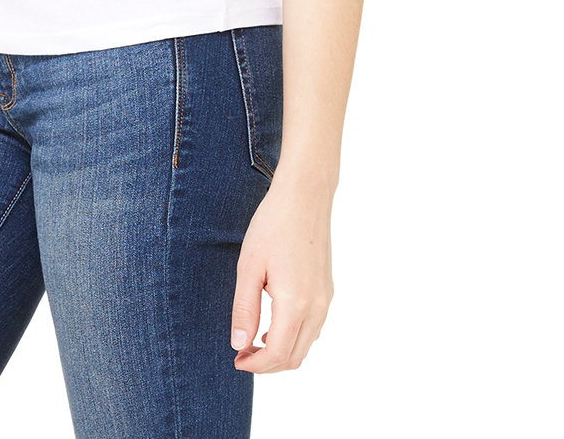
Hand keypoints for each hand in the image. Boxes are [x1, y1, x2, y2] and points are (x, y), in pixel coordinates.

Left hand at [229, 168, 334, 373]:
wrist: (304, 197)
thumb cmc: (273, 226)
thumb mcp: (249, 267)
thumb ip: (244, 308)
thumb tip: (239, 344)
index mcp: (295, 303)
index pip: (277, 354)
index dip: (255, 364)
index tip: (236, 359)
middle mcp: (316, 307)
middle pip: (295, 357)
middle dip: (267, 364)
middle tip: (242, 353)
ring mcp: (325, 299)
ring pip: (307, 345)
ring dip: (282, 352)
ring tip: (254, 339)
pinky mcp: (327, 290)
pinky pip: (313, 328)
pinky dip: (294, 337)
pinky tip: (274, 323)